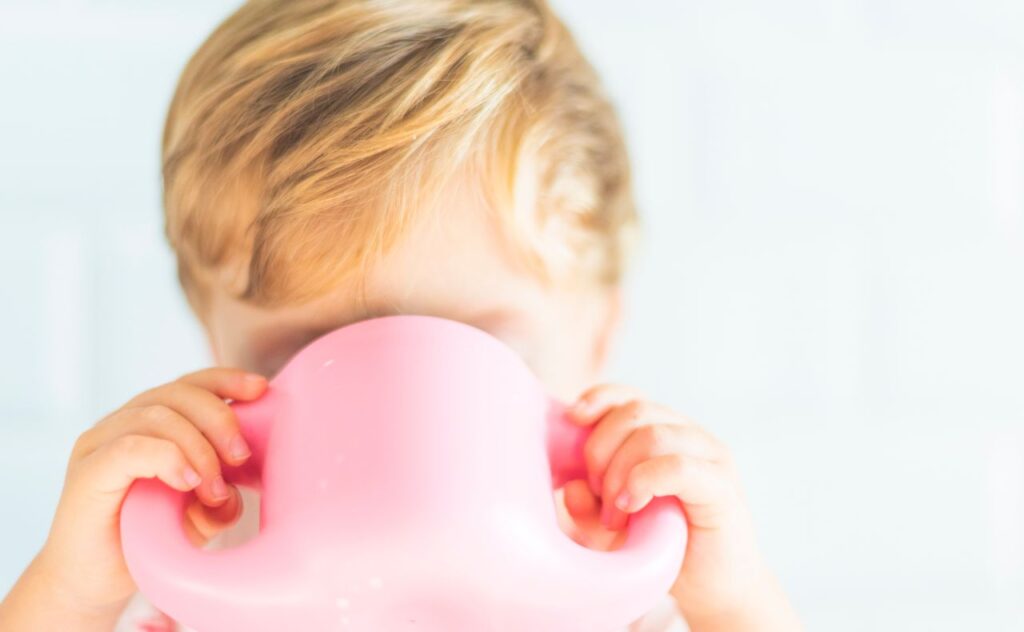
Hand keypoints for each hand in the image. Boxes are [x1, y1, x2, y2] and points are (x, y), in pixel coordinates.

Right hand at [0, 368, 267, 630]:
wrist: (93, 584)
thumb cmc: (145, 543)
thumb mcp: (197, 518)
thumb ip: (220, 500)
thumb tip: (237, 493)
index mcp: (151, 422)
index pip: (189, 384)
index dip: (225, 380)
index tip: (260, 389)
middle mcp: (122, 424)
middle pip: (177, 393)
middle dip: (219, 418)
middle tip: (241, 456)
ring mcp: (100, 445)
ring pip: (156, 415)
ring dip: (197, 447)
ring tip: (213, 487)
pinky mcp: (87, 473)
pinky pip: (129, 448)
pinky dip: (167, 458)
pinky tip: (187, 482)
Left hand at [562, 384, 799, 630]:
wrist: (714, 588)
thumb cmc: (663, 549)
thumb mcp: (612, 529)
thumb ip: (588, 507)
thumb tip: (569, 486)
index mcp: (663, 432)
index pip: (628, 396)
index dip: (598, 400)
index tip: (572, 420)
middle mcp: (688, 435)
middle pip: (634, 411)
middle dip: (601, 448)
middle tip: (596, 493)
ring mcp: (709, 457)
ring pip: (652, 434)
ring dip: (619, 471)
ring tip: (615, 512)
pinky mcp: (722, 486)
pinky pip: (676, 465)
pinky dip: (644, 481)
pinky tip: (631, 505)